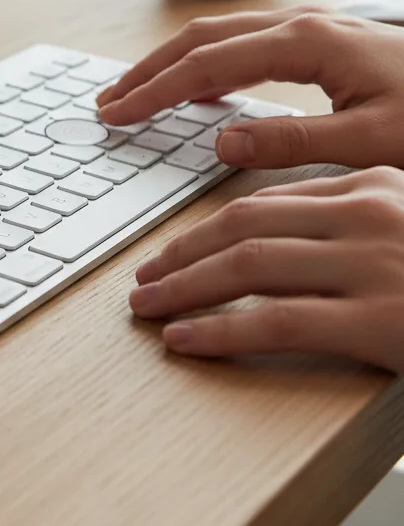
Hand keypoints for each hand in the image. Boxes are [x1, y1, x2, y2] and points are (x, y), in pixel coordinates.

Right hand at [96, 8, 403, 169]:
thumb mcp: (374, 142)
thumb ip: (293, 140)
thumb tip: (219, 139)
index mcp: (307, 43)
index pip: (206, 65)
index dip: (154, 91)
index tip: (117, 115)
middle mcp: (302, 25)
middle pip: (201, 38)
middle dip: (148, 70)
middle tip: (108, 103)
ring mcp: (312, 28)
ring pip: (220, 36)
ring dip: (172, 64)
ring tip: (136, 93)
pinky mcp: (322, 42)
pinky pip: (245, 44)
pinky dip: (206, 64)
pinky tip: (200, 90)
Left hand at [129, 167, 403, 371]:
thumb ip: (349, 225)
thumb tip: (270, 239)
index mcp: (374, 186)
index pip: (267, 203)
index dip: (207, 229)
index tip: (175, 251)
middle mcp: (368, 214)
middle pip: (245, 225)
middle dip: (183, 252)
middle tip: (146, 276)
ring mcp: (374, 264)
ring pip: (248, 265)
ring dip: (183, 286)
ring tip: (147, 305)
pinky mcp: (382, 321)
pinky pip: (279, 322)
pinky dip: (220, 330)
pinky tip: (184, 338)